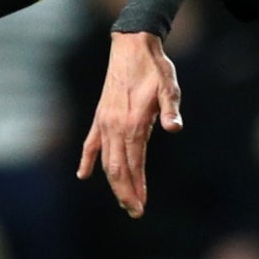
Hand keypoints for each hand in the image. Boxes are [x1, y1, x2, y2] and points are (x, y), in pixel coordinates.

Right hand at [77, 32, 182, 217]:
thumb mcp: (169, 86)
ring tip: (123, 199)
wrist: (131, 46)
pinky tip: (84, 174)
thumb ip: (171, 109)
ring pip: (105, 160)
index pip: (133, 164)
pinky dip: (88, 159)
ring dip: (113, 182)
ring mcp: (104, 122)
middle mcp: (114, 126)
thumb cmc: (154, 68)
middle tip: (134, 211)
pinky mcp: (100, 116)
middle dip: (125, 192)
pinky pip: (91, 143)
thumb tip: (175, 128)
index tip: (141, 206)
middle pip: (116, 169)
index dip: (136, 187)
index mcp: (132, 123)